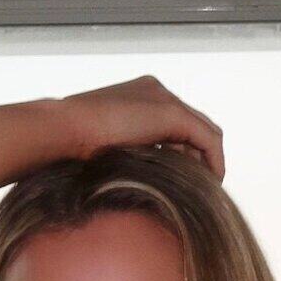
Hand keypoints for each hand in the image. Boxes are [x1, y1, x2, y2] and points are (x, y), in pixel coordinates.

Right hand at [57, 75, 224, 180]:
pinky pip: (207, 138)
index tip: (183, 179)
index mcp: (140, 96)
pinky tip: (212, 182)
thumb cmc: (74, 145)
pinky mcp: (172, 113)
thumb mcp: (109, 148)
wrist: (66, 130)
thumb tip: (140, 178)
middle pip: (193, 124)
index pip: (174, 123)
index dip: (183, 152)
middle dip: (198, 156)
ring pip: (203, 129)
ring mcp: (165, 98)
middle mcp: (157, 91)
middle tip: (198, 186)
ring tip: (204, 188)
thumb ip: (130, 152)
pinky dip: (214, 160)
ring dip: (207, 160)